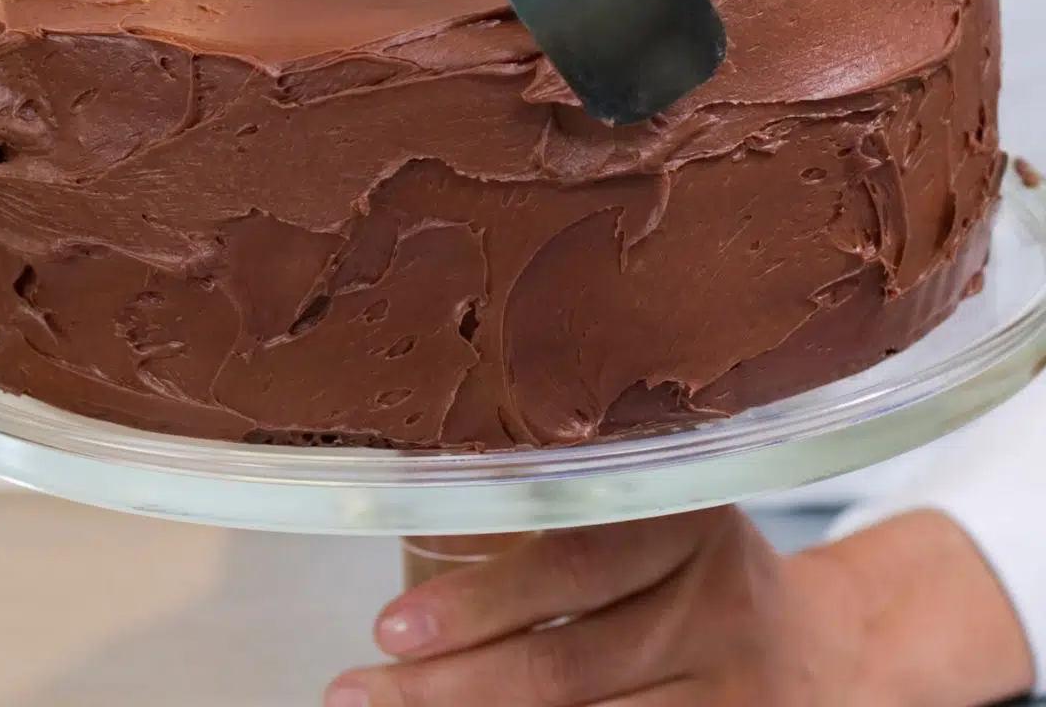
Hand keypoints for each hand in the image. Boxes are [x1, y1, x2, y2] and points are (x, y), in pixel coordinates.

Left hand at [325, 507, 1033, 706]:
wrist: (827, 652)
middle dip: (454, 681)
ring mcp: (732, 688)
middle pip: (571, 660)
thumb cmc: (697, 562)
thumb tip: (430, 500)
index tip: (391, 627)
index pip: (575, 562)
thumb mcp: (658, 503)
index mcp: (686, 513)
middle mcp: (714, 600)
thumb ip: (575, 497)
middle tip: (358, 687)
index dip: (482, 602)